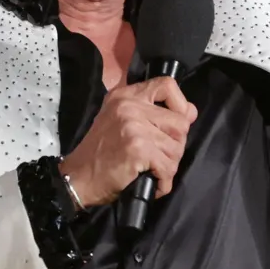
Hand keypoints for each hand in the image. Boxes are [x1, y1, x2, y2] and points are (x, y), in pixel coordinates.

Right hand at [58, 77, 197, 206]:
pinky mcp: (138, 148)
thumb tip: (190, 112)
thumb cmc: (100, 152)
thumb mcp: (121, 120)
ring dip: (169, 166)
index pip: (167, 85)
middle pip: (180, 123)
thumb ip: (152, 112)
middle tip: (159, 157)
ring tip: (153, 171)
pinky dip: (163, 181)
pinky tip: (153, 183)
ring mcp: (134, 126)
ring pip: (176, 148)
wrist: (78, 177)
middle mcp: (130, 106)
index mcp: (126, 95)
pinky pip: (168, 167)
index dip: (181, 105)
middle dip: (175, 146)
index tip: (177, 122)